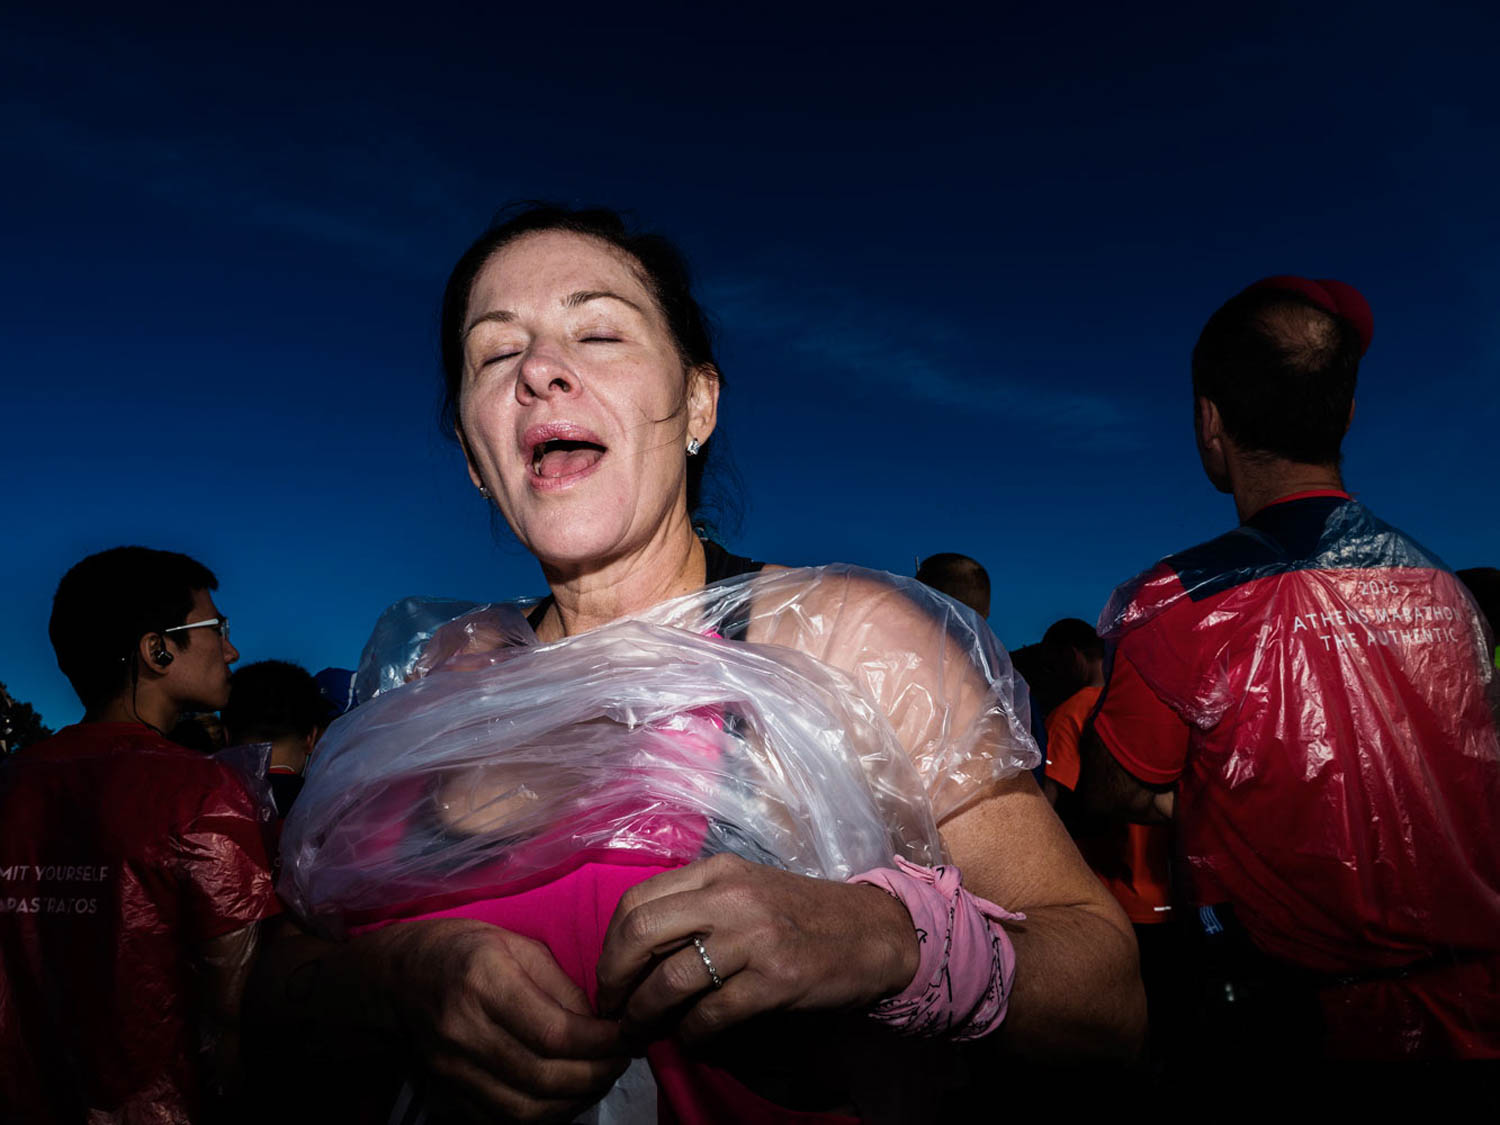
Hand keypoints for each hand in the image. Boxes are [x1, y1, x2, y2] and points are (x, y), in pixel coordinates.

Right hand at [380, 918, 627, 1122]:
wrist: (401, 977)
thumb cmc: (467, 949)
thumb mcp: (519, 945)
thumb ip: (562, 987)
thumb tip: (601, 1026)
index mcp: (484, 980)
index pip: (555, 1033)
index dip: (601, 1043)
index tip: (628, 1036)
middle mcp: (463, 1030)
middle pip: (543, 1077)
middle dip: (595, 1076)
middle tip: (621, 1062)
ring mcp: (450, 1070)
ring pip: (525, 1110)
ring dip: (574, 1102)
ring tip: (599, 1080)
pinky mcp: (445, 1095)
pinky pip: (503, 1122)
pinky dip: (543, 1117)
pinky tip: (564, 1096)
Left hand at [595, 853, 918, 1046]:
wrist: (872, 932)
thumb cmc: (800, 915)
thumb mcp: (745, 891)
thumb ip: (696, 907)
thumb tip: (638, 953)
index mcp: (717, 871)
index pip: (637, 901)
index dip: (611, 946)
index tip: (610, 977)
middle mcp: (731, 896)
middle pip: (640, 933)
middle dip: (614, 979)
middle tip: (614, 1008)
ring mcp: (755, 936)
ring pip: (670, 978)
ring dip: (645, 1014)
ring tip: (642, 1031)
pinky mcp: (777, 977)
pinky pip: (712, 1013)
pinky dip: (692, 1034)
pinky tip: (693, 1040)